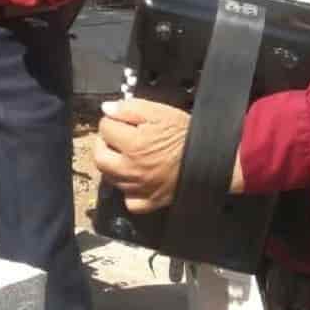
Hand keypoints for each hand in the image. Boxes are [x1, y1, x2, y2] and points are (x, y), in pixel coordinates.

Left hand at [92, 98, 190, 213]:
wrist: (210, 157)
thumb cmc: (186, 134)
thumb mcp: (159, 112)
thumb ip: (129, 108)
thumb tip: (106, 109)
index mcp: (133, 144)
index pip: (105, 129)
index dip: (112, 121)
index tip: (120, 120)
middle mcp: (131, 169)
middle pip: (100, 157)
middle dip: (104, 144)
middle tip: (116, 138)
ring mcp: (139, 188)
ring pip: (111, 178)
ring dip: (113, 165)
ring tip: (127, 155)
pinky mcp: (149, 201)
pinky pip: (129, 200)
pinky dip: (128, 190)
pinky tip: (136, 178)